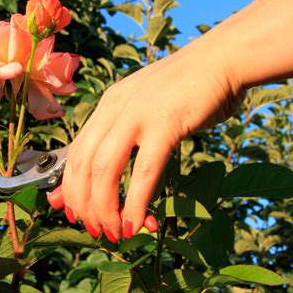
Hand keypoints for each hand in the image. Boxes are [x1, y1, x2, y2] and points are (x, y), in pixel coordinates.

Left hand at [60, 39, 245, 242]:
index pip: (75, 152)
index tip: (75, 214)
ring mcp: (139, 113)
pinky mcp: (166, 122)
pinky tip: (138, 222)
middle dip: (83, 204)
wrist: (222, 59)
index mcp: (108, 105)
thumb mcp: (145, 108)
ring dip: (105, 208)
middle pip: (83, 164)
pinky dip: (136, 201)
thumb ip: (124, 136)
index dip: (70, 188)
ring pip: (106, 169)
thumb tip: (108, 169)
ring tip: (115, 233)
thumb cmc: (187, 91)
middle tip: (95, 231)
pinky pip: (144, 169)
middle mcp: (115, 108)